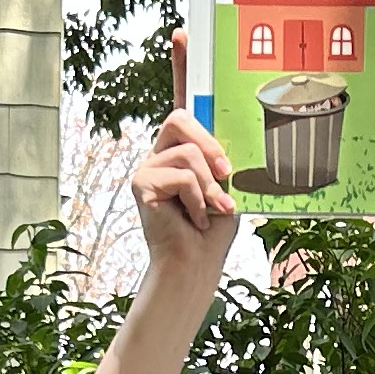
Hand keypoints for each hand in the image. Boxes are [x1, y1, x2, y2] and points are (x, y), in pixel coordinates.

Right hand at [132, 112, 240, 290]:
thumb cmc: (211, 230)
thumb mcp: (224, 188)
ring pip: (188, 153)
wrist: (196, 262)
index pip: (181, 120)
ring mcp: (147, 170)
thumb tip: (232, 140)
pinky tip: (196, 219)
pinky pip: (181, 177)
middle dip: (209, 144)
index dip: (192, 110)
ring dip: (210, 185)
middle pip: (178, 121)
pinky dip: (197, 200)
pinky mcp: (142, 184)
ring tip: (215, 209)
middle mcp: (158, 158)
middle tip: (226, 173)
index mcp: (176, 154)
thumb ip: (221, 161)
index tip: (206, 112)